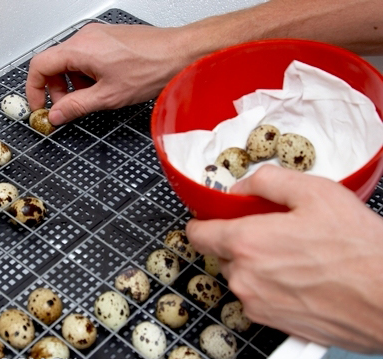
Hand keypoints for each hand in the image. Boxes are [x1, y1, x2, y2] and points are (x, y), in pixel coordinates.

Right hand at [25, 23, 194, 124]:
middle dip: (56, 89)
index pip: (39, 66)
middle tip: (66, 108)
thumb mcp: (108, 96)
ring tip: (90, 98)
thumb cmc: (151, 68)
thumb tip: (56, 115)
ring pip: (70, 61)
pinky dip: (86, 74)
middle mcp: (85, 37)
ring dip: (73, 83)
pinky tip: (102, 86)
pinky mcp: (108, 39)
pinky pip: (86, 56)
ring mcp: (97, 36)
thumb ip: (76, 107)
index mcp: (80, 49)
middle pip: (54, 64)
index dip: (33, 89)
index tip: (39, 106)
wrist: (179, 53)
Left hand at [186, 165, 382, 352]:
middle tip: (273, 232)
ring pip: (241, 276)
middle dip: (240, 241)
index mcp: (247, 242)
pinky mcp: (273, 323)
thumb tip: (242, 187)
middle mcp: (244, 277)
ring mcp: (257, 303)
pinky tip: (301, 277)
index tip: (212, 218)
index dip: (204, 221)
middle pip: (223, 253)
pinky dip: (270, 286)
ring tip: (295, 256)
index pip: (198, 233)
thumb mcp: (315, 192)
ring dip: (256, 265)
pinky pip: (257, 297)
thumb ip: (267, 182)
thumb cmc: (359, 249)